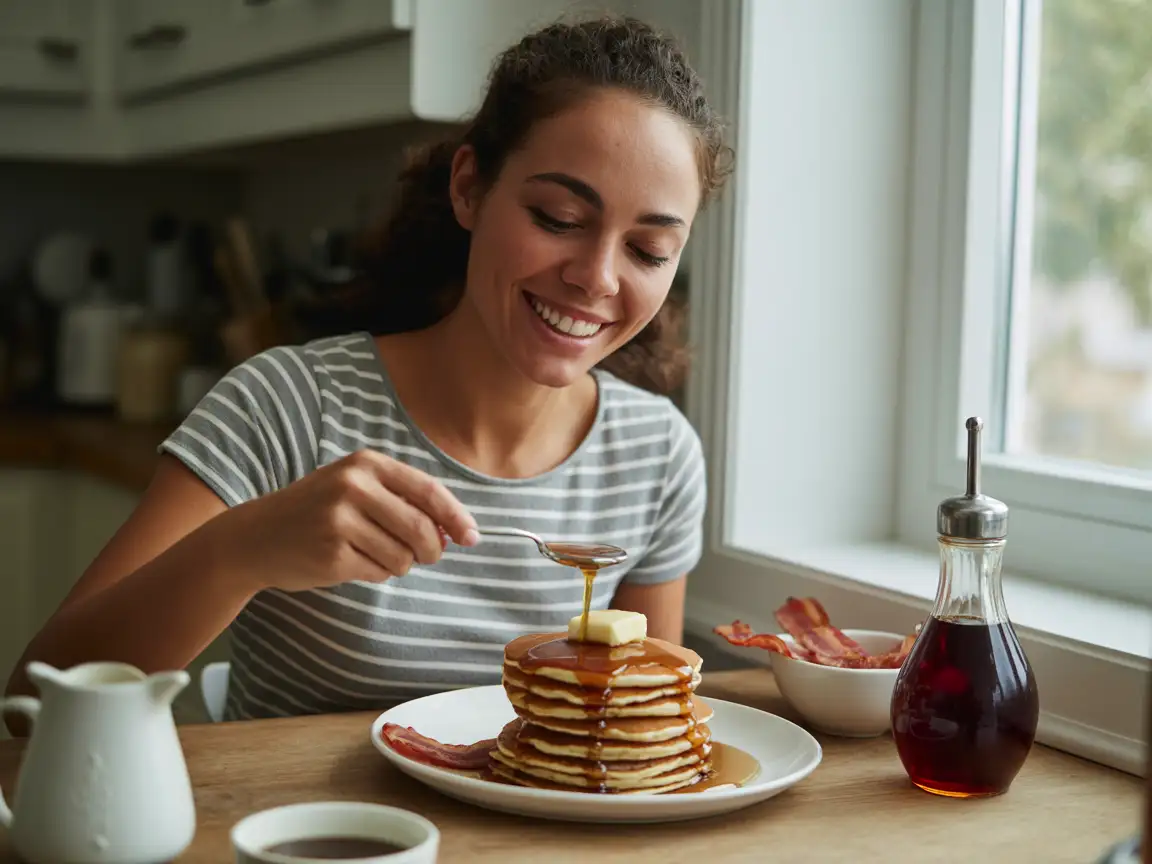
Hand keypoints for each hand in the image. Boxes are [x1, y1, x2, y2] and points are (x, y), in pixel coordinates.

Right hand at [206, 449, 478, 592]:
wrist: (255, 536)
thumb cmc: (317, 512)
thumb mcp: (356, 488)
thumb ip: (404, 502)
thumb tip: (454, 532)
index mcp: (366, 463)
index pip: (428, 491)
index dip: (456, 517)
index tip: (472, 537)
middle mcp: (354, 486)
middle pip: (422, 529)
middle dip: (432, 550)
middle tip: (426, 556)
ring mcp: (340, 520)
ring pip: (404, 556)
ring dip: (399, 564)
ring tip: (372, 554)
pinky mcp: (332, 554)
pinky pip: (380, 572)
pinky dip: (376, 574)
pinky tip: (351, 563)